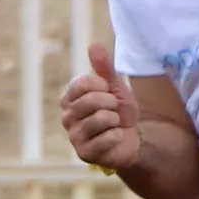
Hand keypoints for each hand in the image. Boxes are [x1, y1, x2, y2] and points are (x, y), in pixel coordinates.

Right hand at [60, 43, 142, 173]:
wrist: (132, 138)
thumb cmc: (119, 111)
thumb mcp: (115, 87)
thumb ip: (104, 68)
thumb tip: (94, 45)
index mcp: (70, 98)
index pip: (81, 83)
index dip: (102, 86)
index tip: (108, 92)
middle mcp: (67, 117)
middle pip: (90, 101)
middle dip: (111, 103)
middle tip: (113, 110)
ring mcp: (74, 136)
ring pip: (100, 119)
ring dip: (115, 120)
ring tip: (113, 124)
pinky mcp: (84, 153)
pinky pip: (107, 138)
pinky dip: (117, 136)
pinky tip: (114, 138)